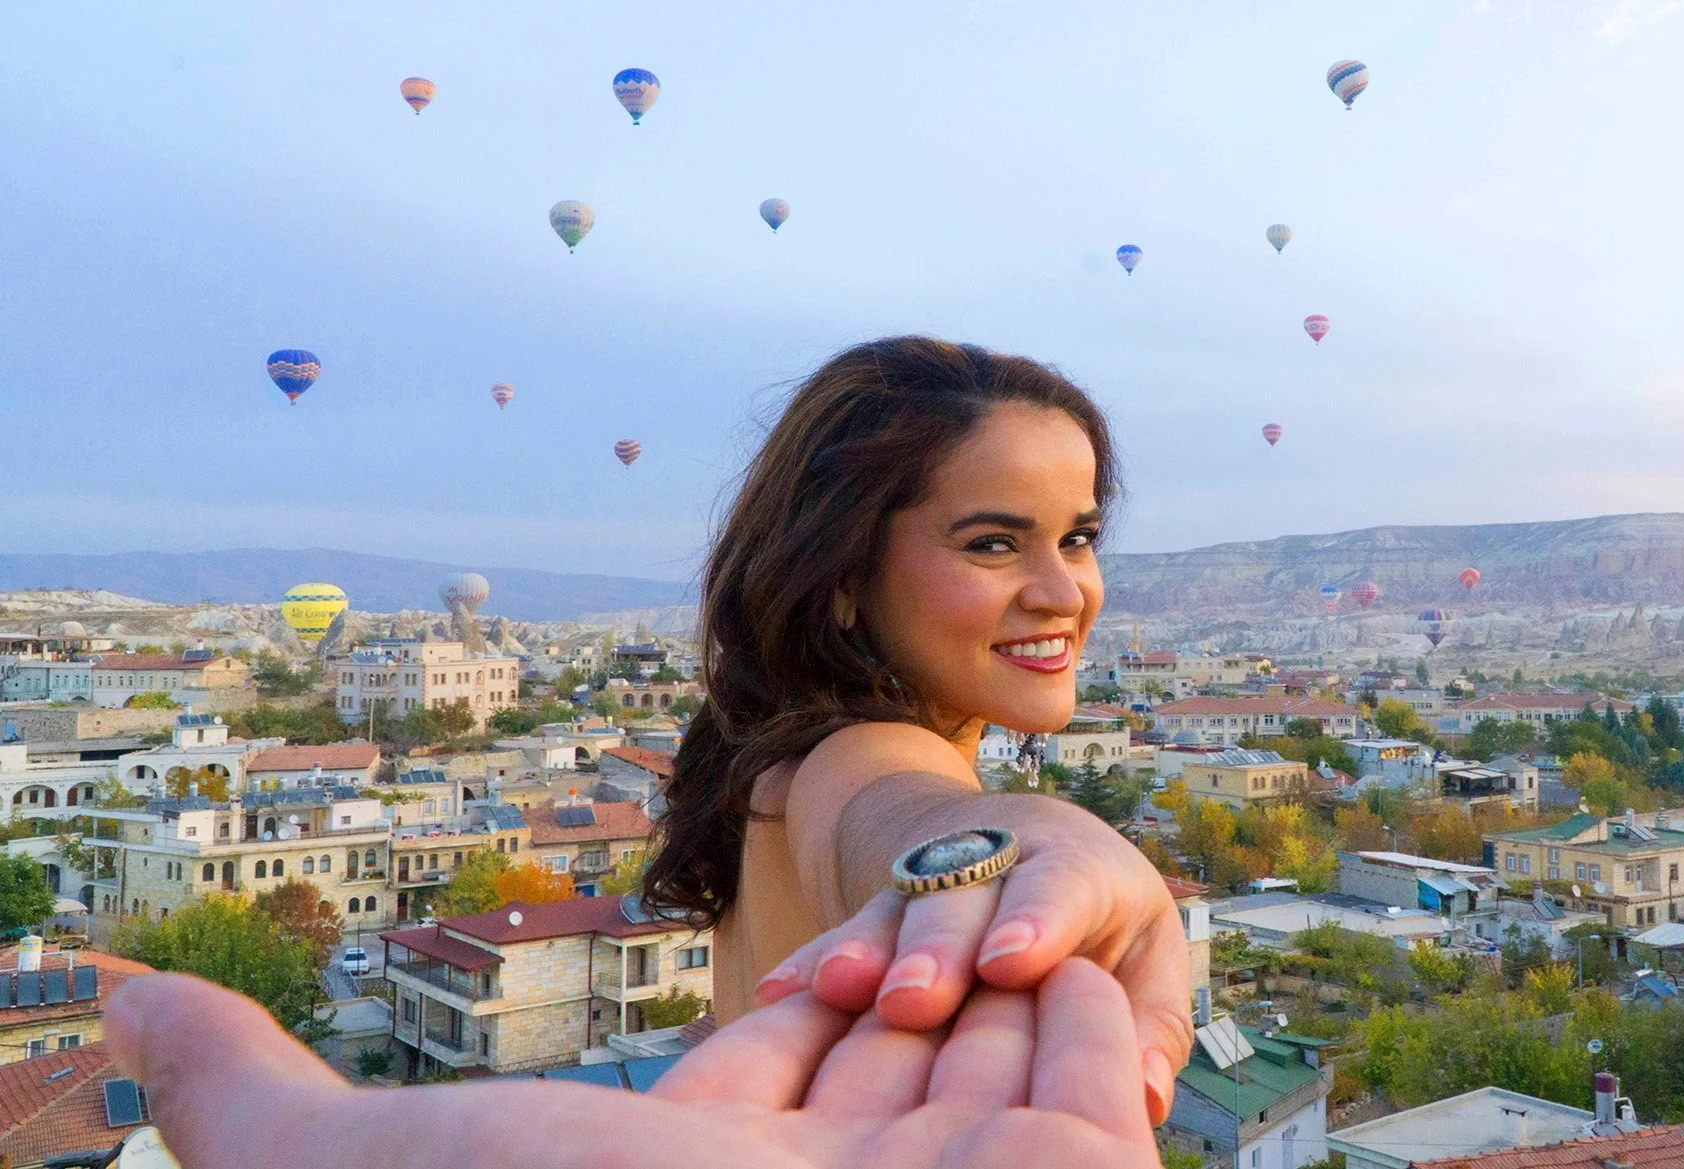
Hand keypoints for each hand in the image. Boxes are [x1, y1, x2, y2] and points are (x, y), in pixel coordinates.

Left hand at [105, 959, 1161, 1168]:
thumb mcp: (385, 1158)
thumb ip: (249, 1094)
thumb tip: (106, 994)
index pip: (765, 1085)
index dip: (787, 1021)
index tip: (809, 974)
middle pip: (884, 1062)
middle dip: (896, 985)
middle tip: (900, 924)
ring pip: (982, 1046)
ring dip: (986, 970)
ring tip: (982, 909)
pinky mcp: (1079, 1165)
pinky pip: (1097, 1058)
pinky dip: (1080, 1000)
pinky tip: (1057, 954)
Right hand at [757, 788, 1190, 1125]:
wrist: (1026, 844)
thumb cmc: (1104, 925)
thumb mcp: (1144, 959)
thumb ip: (1147, 1025)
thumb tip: (1148, 1092)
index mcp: (1080, 866)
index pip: (1060, 885)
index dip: (1035, 920)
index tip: (1010, 963)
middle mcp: (1002, 858)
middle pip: (966, 896)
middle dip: (937, 946)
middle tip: (914, 999)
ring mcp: (937, 876)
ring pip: (900, 906)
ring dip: (868, 948)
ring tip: (838, 990)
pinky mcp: (885, 905)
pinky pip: (847, 931)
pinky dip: (814, 961)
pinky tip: (779, 993)